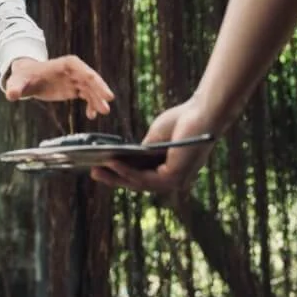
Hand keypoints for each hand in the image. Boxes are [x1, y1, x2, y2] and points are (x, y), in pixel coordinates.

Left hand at [4, 55, 114, 118]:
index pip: (83, 70)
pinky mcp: (74, 89)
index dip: (95, 80)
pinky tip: (91, 115)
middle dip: (100, 91)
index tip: (104, 92)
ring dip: (98, 100)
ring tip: (102, 113)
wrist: (25, 79)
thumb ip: (15, 87)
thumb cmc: (22, 76)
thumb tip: (11, 95)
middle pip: (91, 79)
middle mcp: (73, 71)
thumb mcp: (17, 80)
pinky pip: (87, 96)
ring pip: (91, 89)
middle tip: (107, 105)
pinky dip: (91, 105)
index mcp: (64, 65)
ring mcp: (75, 80)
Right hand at [90, 96, 215, 191]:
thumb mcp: (155, 139)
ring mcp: (176, 181)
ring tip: (97, 169)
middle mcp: (175, 180)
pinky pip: (145, 178)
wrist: (202, 113)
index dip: (122, 176)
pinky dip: (127, 172)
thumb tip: (123, 159)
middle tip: (94, 173)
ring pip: (140, 183)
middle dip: (115, 179)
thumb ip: (142, 151)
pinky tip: (112, 163)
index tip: (102, 170)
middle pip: (139, 184)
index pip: (143, 178)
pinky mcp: (175, 176)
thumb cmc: (182, 121)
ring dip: (117, 177)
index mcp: (172, 171)